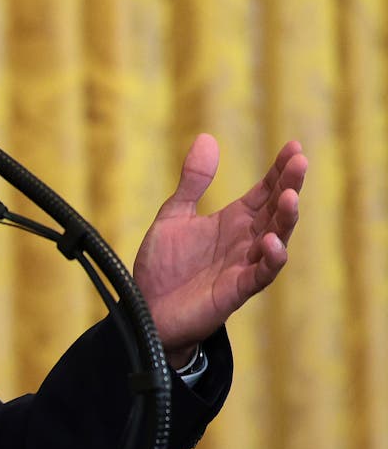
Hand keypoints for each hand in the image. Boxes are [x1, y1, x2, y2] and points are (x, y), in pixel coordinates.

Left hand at [133, 135, 305, 363]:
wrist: (147, 310)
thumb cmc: (164, 266)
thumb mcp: (174, 216)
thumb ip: (192, 182)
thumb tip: (207, 138)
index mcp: (234, 221)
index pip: (265, 191)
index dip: (279, 171)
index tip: (293, 147)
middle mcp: (246, 240)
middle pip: (276, 210)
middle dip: (290, 186)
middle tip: (300, 162)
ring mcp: (245, 264)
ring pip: (277, 239)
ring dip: (286, 219)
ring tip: (289, 197)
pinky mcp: (237, 289)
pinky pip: (262, 273)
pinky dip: (270, 258)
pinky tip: (270, 241)